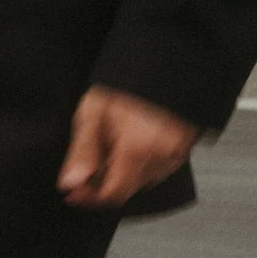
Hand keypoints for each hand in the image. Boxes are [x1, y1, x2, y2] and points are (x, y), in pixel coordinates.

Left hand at [58, 86, 197, 209]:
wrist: (168, 60)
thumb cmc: (127, 80)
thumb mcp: (93, 111)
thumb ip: (83, 151)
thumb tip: (70, 182)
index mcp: (138, 149)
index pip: (113, 193)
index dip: (90, 198)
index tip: (72, 193)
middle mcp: (163, 156)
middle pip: (128, 189)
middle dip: (103, 183)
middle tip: (84, 169)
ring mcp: (178, 153)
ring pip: (144, 180)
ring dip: (122, 174)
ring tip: (106, 149)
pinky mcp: (186, 148)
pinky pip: (160, 168)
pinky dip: (140, 165)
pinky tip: (128, 146)